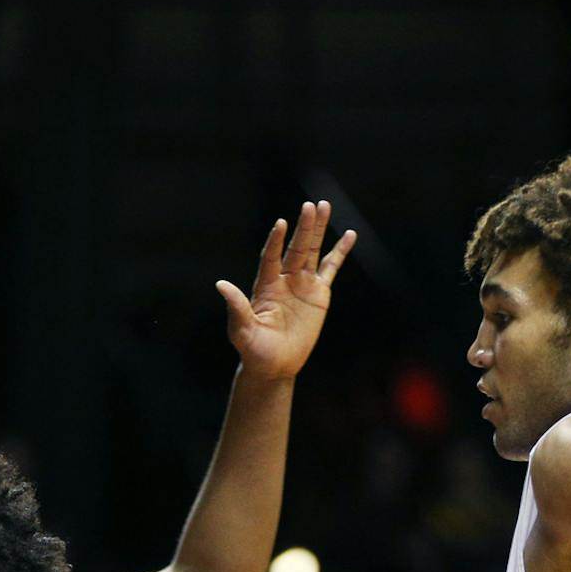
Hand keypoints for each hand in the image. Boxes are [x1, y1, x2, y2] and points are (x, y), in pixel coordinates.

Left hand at [214, 202, 357, 381]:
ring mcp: (302, 284)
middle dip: (304, 228)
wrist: (275, 365)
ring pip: (311, 251)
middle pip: (295, 248)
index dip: (276, 241)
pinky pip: (331, 267)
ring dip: (318, 229)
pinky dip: (340, 252)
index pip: (271, 257)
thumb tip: (221, 285)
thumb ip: (236, 308)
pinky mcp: (319, 293)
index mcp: (265, 286)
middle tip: (311, 205)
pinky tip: (349, 235)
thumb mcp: (242, 331)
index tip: (281, 224)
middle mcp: (284, 279)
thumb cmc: (254, 350)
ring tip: (324, 206)